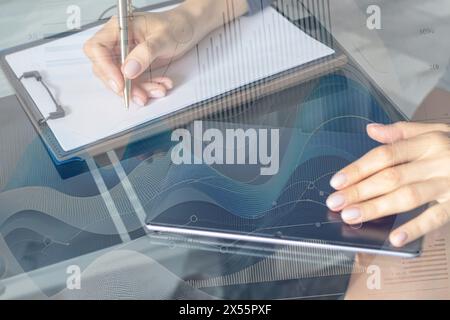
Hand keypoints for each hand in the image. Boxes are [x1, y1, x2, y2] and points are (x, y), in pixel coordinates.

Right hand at [84, 0, 248, 105]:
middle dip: (123, 85)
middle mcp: (119, 42)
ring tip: (157, 90)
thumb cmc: (176, 25)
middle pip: (105, 68)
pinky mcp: (136, 66)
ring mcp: (126, 55)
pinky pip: (134, 83)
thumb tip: (128, 70)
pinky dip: (146, 88)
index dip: (104, 67)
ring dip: (137, 90)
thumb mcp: (163, 38)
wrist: (190, 29)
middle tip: (140, 95)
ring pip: (120, 80)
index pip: (97, 48)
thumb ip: (145, 53)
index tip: (120, 83)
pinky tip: (160, 86)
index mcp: (119, 28)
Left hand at [326, 122, 449, 246]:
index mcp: (427, 142)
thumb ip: (402, 131)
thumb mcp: (436, 130)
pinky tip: (395, 237)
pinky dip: (416, 228)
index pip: (385, 155)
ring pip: (408, 197)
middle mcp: (437, 161)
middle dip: (359, 191)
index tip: (336, 181)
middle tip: (335, 203)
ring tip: (352, 216)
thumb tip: (370, 129)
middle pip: (391, 177)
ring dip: (377, 207)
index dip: (358, 168)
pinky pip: (437, 217)